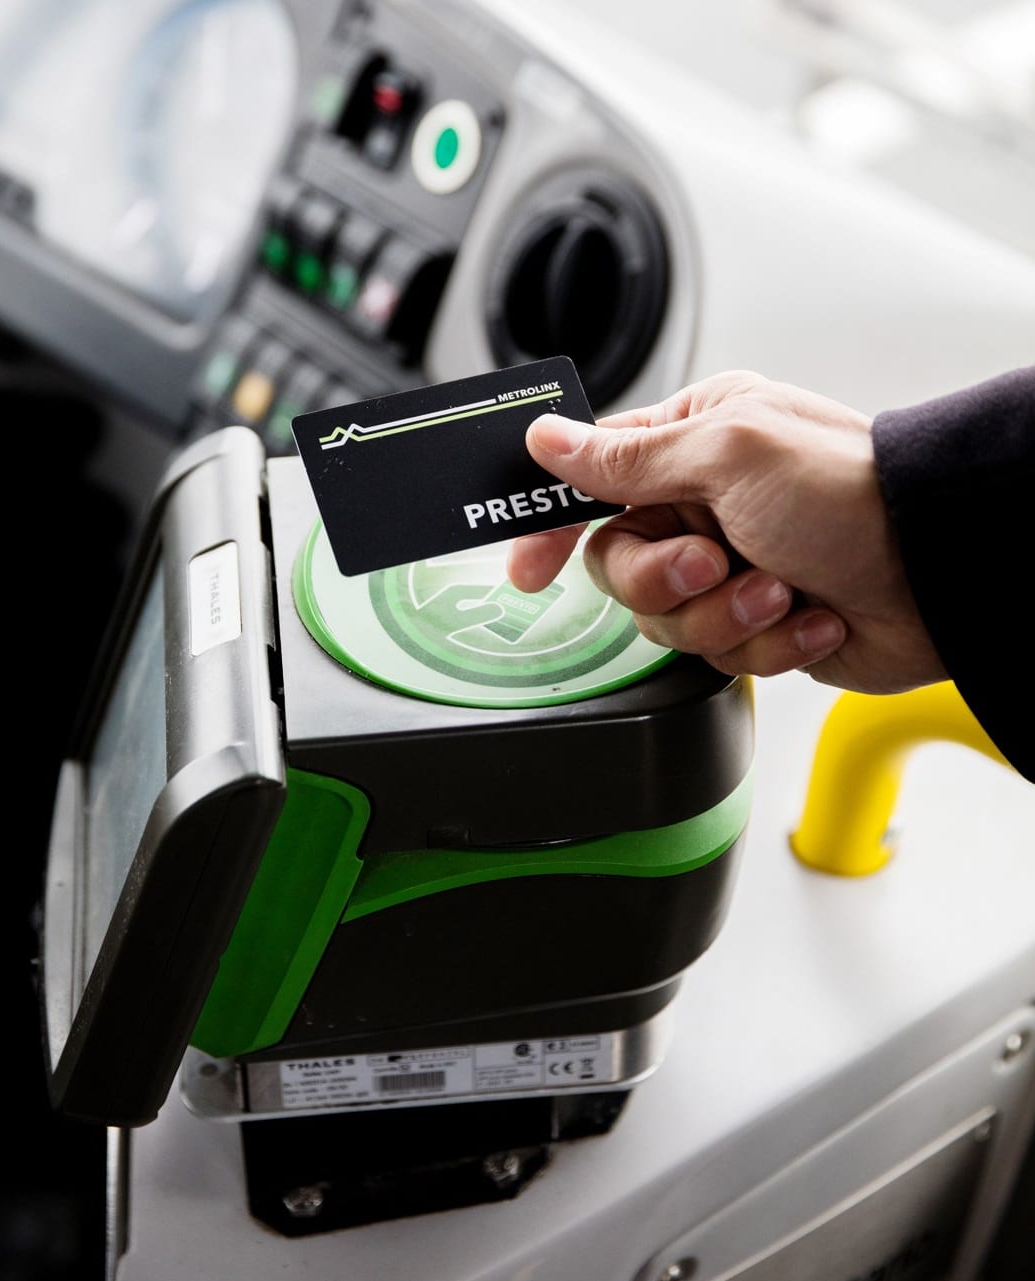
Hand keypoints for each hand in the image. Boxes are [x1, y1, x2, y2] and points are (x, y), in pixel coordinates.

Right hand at [506, 370, 945, 693]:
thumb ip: (626, 457)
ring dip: (727, 615)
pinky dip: (768, 641)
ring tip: (782, 590)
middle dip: (667, 580)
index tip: (529, 567)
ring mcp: (731, 566)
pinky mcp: (758, 620)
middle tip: (714, 563)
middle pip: (620, 566)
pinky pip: (719, 652)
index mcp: (693, 441)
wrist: (939, 573)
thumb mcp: (728, 455)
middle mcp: (705, 503)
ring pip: (665, 620)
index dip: (554, 526)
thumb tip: (548, 439)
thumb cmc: (852, 493)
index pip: (591, 480)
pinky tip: (811, 617)